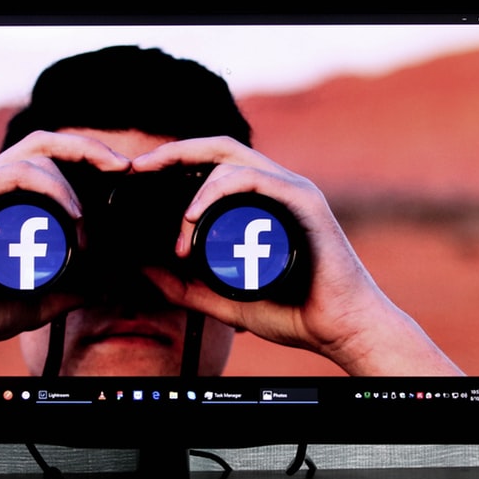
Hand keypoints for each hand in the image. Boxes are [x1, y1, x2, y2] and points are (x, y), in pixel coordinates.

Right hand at [0, 131, 129, 374]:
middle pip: (44, 142)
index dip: (86, 158)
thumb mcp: (35, 301)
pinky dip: (50, 185)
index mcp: (3, 199)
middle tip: (123, 167)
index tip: (122, 175)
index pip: (49, 159)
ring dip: (72, 183)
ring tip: (86, 222)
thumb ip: (66, 292)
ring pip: (35, 155)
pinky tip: (73, 212)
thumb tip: (101, 287)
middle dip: (88, 147)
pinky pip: (14, 172)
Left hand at [131, 137, 463, 375]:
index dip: (174, 161)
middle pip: (218, 148)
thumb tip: (144, 270)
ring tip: (178, 230)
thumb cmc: (294, 312)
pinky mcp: (304, 201)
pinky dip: (217, 190)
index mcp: (261, 201)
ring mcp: (292, 190)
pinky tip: (194, 216)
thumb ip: (185, 287)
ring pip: (230, 161)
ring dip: (194, 191)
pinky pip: (253, 179)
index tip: (137, 175)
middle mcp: (277, 187)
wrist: (340, 329)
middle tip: (138, 168)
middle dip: (173, 152)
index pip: (213, 163)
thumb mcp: (223, 299)